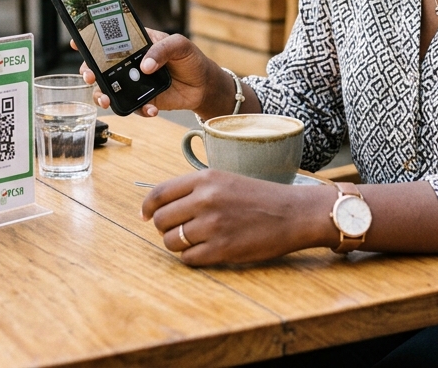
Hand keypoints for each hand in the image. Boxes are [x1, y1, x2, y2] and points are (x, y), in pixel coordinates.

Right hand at [76, 31, 228, 117]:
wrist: (204, 85)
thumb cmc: (190, 58)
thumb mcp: (179, 45)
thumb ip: (161, 50)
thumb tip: (144, 65)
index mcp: (136, 44)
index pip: (110, 39)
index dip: (90, 40)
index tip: (76, 42)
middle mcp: (130, 63)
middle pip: (101, 67)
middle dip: (89, 72)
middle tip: (89, 76)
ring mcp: (133, 83)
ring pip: (109, 90)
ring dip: (103, 96)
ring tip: (107, 101)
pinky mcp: (142, 100)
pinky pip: (131, 107)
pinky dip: (138, 110)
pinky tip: (151, 109)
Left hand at [141, 170, 334, 265]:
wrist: (292, 213)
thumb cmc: (258, 197)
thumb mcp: (225, 180)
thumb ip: (195, 189)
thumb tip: (160, 206)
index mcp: (205, 178)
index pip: (159, 193)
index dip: (147, 207)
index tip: (145, 216)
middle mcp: (205, 199)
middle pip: (161, 220)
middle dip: (164, 228)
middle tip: (177, 230)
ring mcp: (213, 225)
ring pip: (172, 241)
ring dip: (177, 244)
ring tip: (194, 240)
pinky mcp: (222, 249)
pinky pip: (188, 259)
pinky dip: (192, 257)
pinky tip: (205, 251)